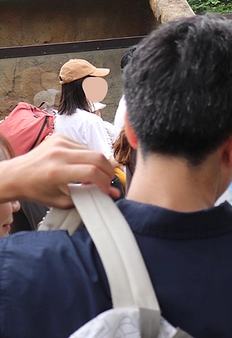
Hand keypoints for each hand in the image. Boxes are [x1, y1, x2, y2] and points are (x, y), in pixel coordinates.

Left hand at [0, 135, 118, 206]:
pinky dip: (89, 157)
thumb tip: (110, 194)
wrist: (15, 175)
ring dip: (100, 165)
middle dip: (109, 171)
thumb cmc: (35, 190)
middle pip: (98, 157)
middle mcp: (58, 153)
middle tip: (108, 181)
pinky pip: (84, 147)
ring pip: (93, 151)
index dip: (105, 183)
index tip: (107, 191)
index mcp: (56, 171)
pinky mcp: (60, 136)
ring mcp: (59, 142)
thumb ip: (86, 197)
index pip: (92, 172)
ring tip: (93, 176)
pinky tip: (82, 166)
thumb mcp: (60, 201)